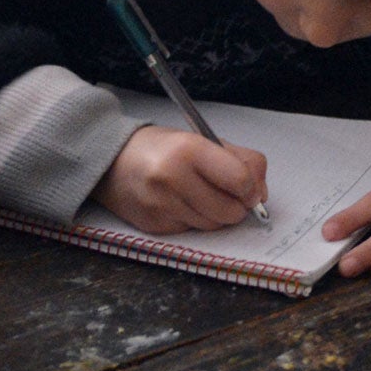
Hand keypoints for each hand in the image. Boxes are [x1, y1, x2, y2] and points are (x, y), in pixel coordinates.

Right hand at [92, 124, 268, 234]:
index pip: (240, 181)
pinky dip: (194, 220)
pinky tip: (180, 204)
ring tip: (201, 196)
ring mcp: (162, 205)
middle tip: (227, 194)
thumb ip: (238, 160)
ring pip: (214, 225)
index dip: (252, 188)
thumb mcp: (200, 140)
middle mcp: (173, 178)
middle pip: (230, 211)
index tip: (250, 189)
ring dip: (216, 215)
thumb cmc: (160, 148)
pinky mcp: (155, 226)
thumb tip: (260, 194)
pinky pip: (192, 231)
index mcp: (189, 150)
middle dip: (236, 206)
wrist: (110, 161)